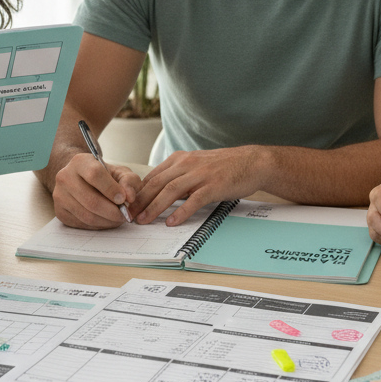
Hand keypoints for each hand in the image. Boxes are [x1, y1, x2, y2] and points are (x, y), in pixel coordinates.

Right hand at [52, 153, 141, 228]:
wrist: (81, 179)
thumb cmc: (104, 176)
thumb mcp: (119, 172)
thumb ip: (129, 181)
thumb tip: (130, 197)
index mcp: (80, 162)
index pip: (95, 175)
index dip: (111, 189)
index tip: (124, 199)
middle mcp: (65, 177)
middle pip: (91, 200)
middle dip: (112, 212)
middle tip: (125, 215)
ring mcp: (59, 195)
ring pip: (87, 215)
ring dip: (107, 221)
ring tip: (118, 218)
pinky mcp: (59, 211)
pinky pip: (81, 224)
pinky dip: (98, 225)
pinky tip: (106, 220)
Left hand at [131, 146, 267, 225]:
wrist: (252, 162)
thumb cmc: (224, 166)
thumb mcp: (196, 165)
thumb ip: (178, 176)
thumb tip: (160, 193)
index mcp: (180, 159)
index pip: (152, 176)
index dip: (138, 192)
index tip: (128, 205)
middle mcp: (187, 164)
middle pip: (157, 183)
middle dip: (140, 201)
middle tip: (129, 216)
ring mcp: (200, 174)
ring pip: (170, 191)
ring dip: (154, 207)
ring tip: (144, 220)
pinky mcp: (214, 185)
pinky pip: (194, 200)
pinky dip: (181, 211)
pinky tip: (172, 222)